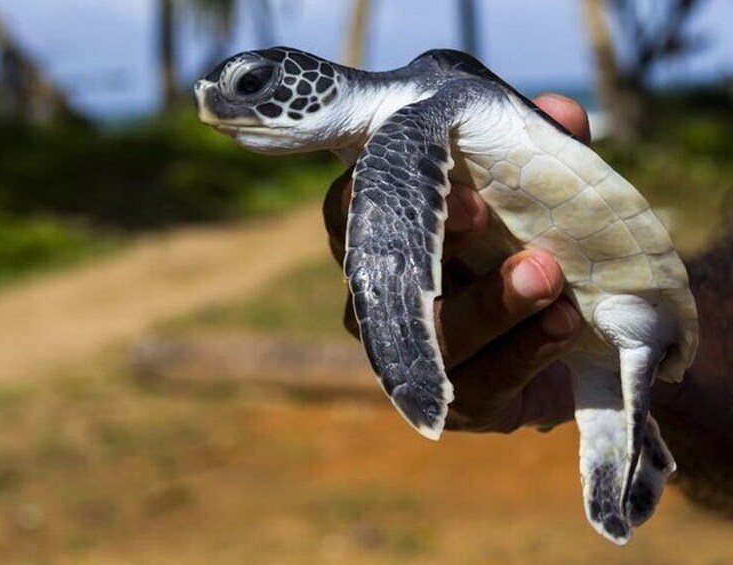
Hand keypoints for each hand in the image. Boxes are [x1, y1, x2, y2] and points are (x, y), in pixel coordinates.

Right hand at [323, 93, 590, 432]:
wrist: (573, 339)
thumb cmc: (525, 246)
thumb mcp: (533, 194)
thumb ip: (543, 153)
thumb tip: (560, 110)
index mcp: (385, 239)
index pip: (345, 212)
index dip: (367, 193)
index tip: (423, 171)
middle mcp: (382, 300)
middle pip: (387, 276)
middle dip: (436, 243)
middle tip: (478, 210)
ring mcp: (415, 356)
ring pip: (437, 335)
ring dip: (491, 303)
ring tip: (545, 274)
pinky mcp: (458, 403)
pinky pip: (484, 382)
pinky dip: (526, 350)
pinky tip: (563, 322)